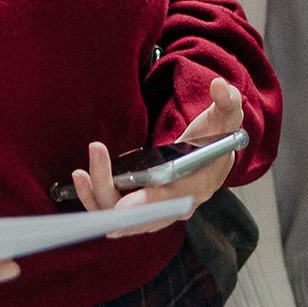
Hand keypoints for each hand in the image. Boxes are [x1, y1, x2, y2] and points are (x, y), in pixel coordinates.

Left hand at [70, 77, 248, 234]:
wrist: (213, 158)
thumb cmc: (217, 138)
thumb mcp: (227, 116)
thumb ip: (226, 100)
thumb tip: (219, 87)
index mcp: (198, 185)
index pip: (171, 200)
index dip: (146, 204)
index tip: (122, 206)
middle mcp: (176, 206)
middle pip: (138, 215)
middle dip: (109, 193)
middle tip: (96, 153)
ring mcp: (158, 212)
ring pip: (121, 219)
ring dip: (97, 198)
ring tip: (80, 172)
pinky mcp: (142, 208)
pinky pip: (115, 214)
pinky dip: (96, 201)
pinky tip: (82, 180)